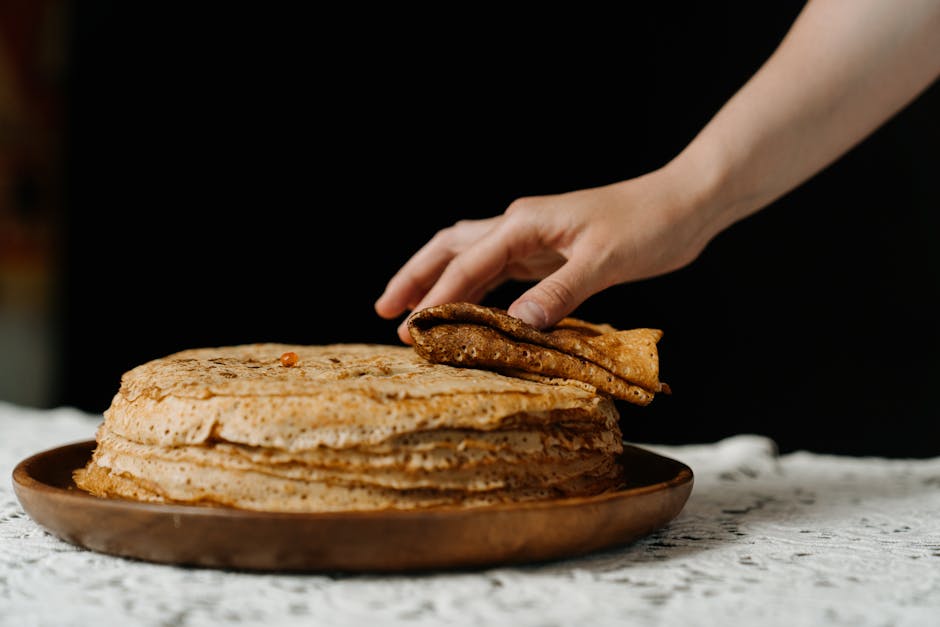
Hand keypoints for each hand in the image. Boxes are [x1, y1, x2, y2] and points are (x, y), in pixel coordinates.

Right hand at [375, 166, 717, 342]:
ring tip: (414, 315)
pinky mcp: (549, 252)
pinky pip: (499, 272)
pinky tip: (470, 311)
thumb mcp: (604, 260)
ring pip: (471, 258)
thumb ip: (560, 292)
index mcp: (524, 223)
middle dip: (416, 278)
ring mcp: (533, 238)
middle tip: (385, 311)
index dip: (436, 297)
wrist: (683, 204)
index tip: (411, 329)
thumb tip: (517, 325)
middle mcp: (520, 226)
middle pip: (451, 249)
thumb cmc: (648, 225)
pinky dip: (476, 291)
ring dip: (441, 285)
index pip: (467, 264)